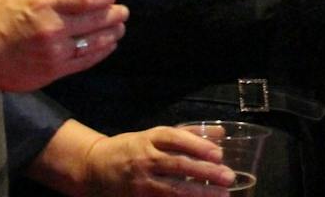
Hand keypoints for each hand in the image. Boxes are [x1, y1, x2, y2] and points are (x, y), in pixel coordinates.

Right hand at [0, 0, 126, 91]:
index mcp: (44, 5)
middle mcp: (54, 28)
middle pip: (94, 20)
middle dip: (114, 15)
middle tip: (123, 12)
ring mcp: (56, 52)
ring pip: (93, 42)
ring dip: (111, 34)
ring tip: (120, 29)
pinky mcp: (55, 71)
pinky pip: (84, 61)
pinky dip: (100, 53)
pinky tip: (108, 46)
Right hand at [26, 120, 235, 195]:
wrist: (96, 167)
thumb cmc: (133, 148)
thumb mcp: (155, 135)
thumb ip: (188, 134)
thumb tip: (220, 134)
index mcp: (149, 138)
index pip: (175, 138)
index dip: (197, 145)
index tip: (219, 153)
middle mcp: (145, 159)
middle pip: (178, 165)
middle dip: (205, 172)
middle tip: (228, 177)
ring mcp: (142, 182)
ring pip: (173, 189)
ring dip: (199, 193)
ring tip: (221, 195)